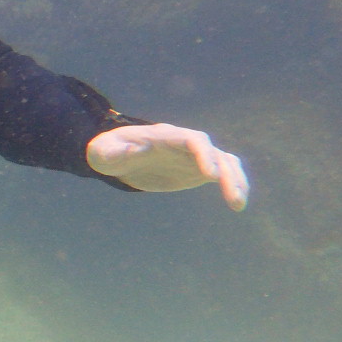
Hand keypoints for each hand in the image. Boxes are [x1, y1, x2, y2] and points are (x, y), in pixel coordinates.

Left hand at [85, 123, 249, 210]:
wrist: (117, 156)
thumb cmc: (108, 152)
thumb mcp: (103, 153)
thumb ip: (115, 151)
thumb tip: (135, 149)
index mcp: (164, 136)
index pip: (192, 140)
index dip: (204, 154)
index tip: (211, 175)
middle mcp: (184, 143)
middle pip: (213, 151)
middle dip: (226, 172)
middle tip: (234, 196)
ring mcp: (193, 155)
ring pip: (224, 162)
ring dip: (235, 180)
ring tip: (238, 204)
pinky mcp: (197, 168)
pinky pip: (222, 172)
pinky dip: (233, 184)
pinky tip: (237, 203)